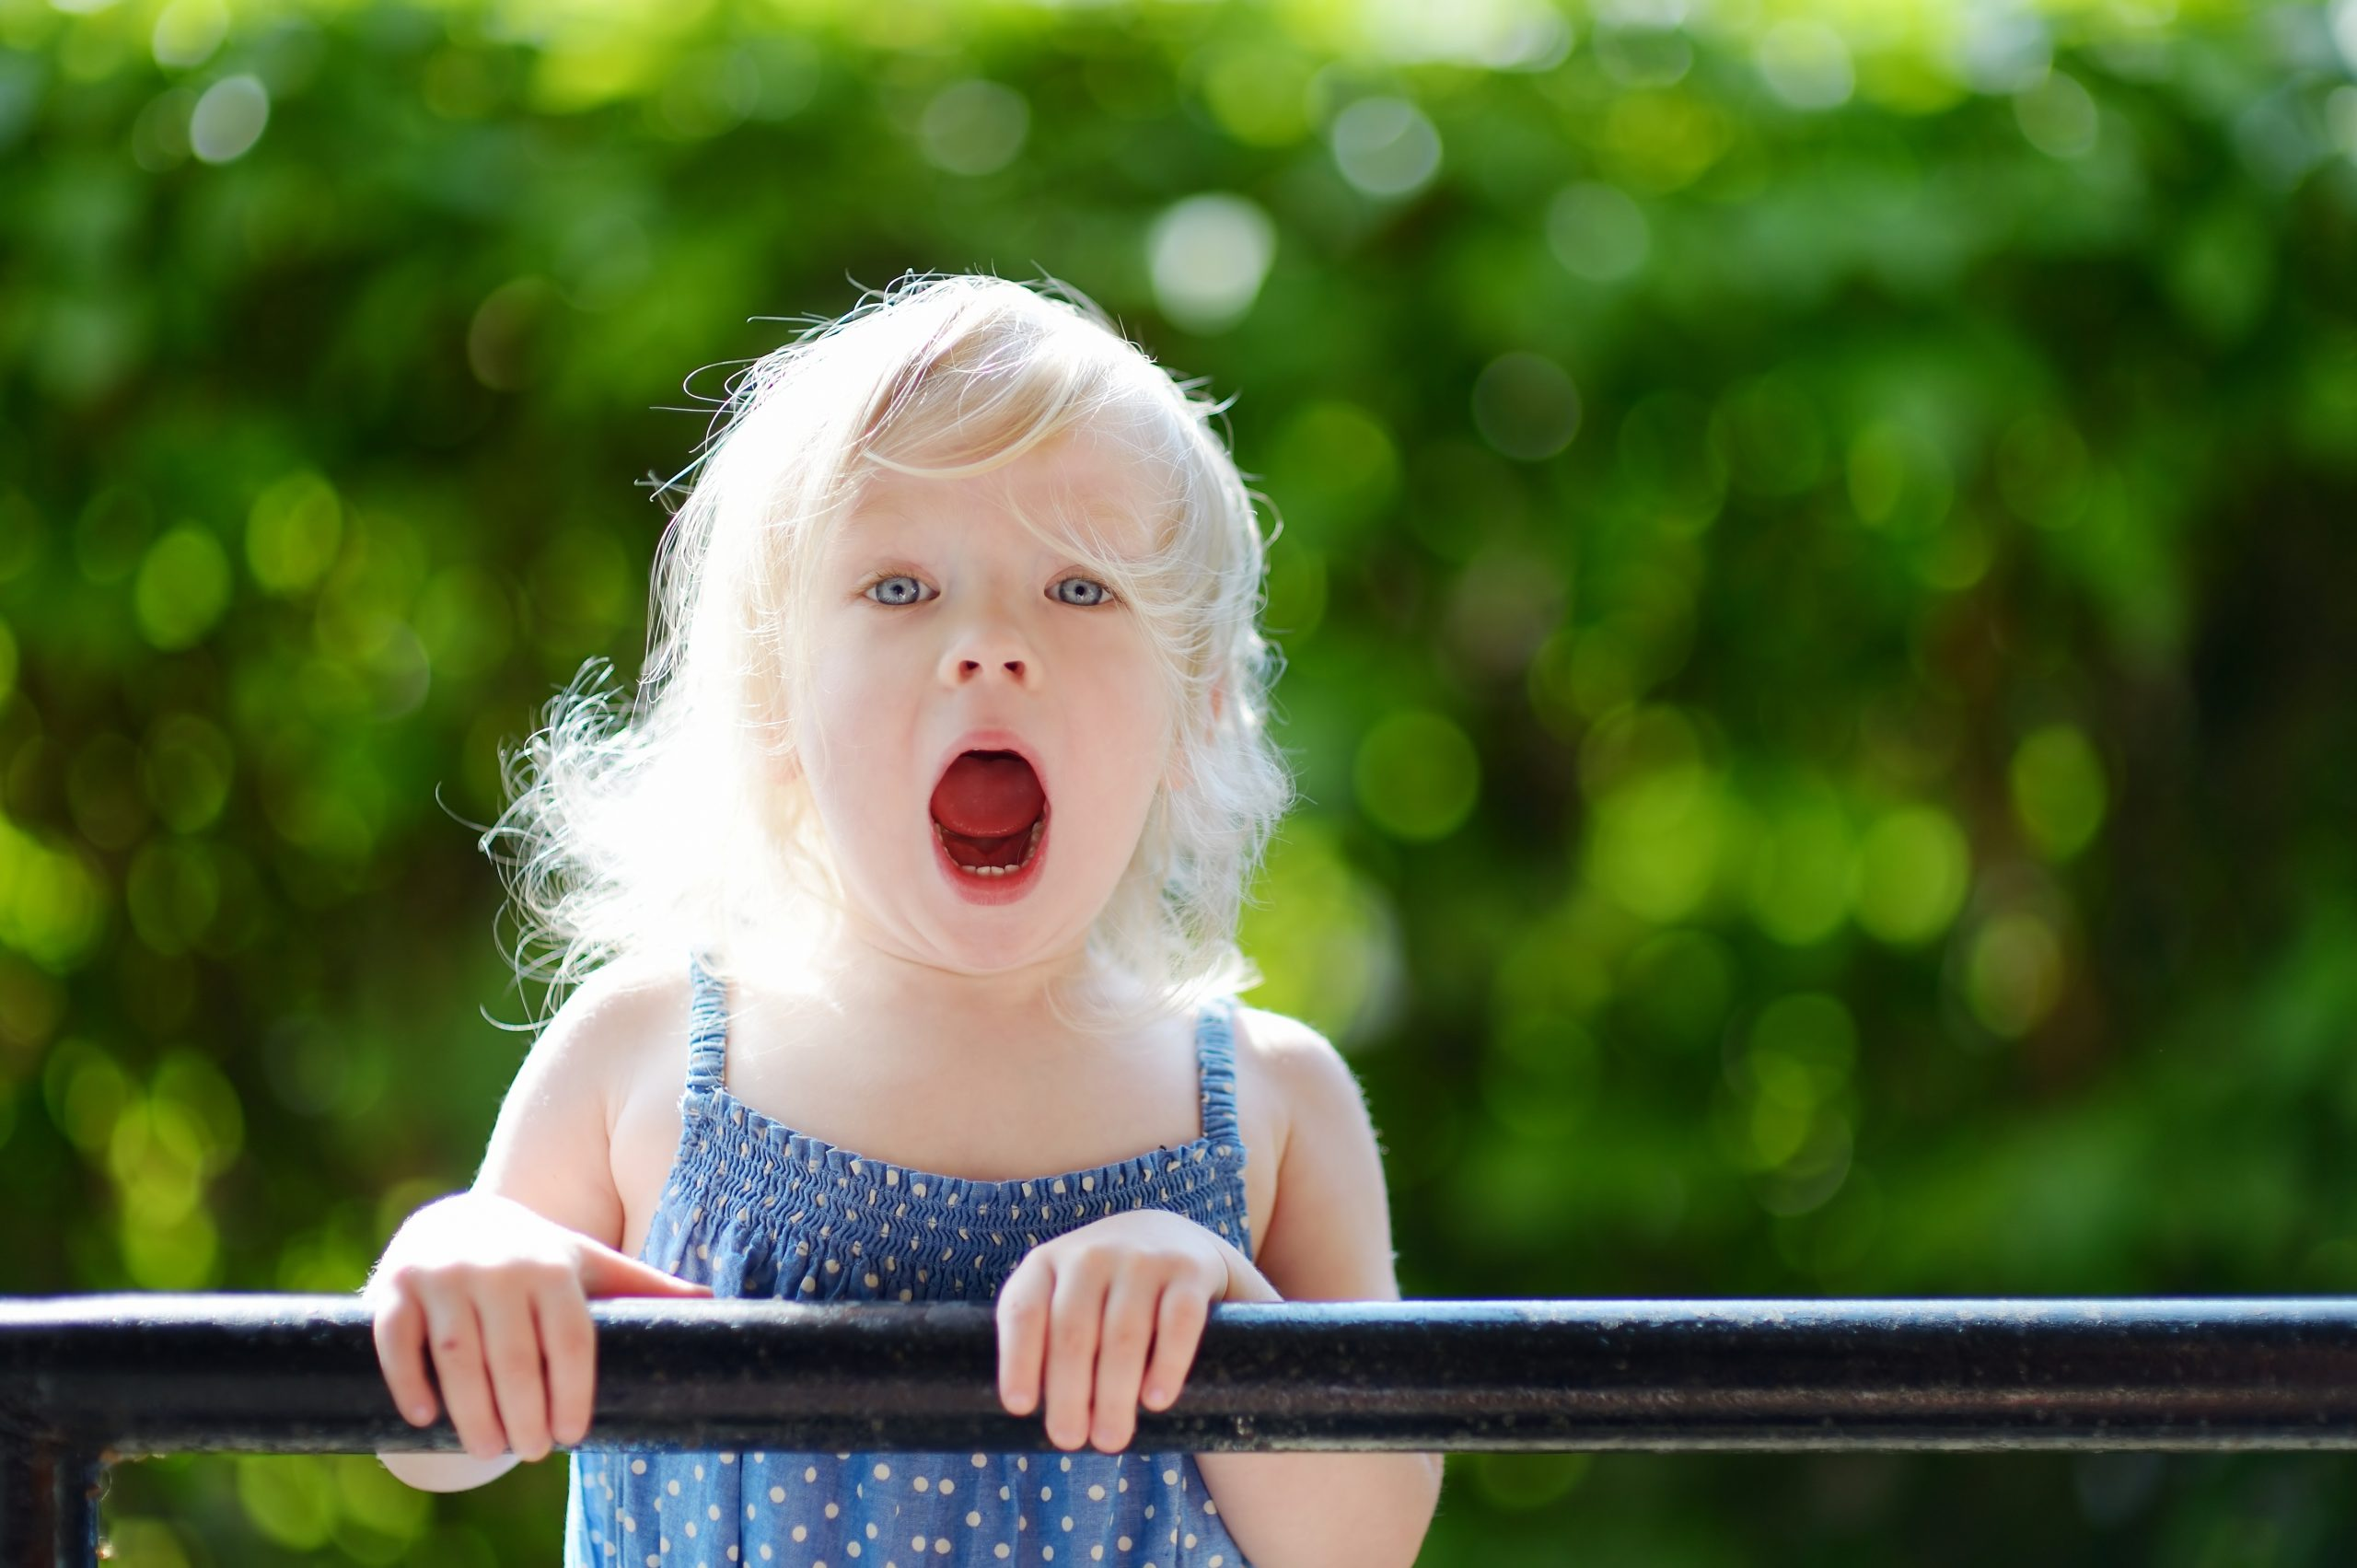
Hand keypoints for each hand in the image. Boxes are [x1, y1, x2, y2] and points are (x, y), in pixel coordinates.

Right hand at [365, 1191, 710, 1462]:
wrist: (454, 1218)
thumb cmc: (535, 1256)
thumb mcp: (589, 1264)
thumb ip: (642, 1285)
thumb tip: (716, 1302)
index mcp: (551, 1265)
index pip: (568, 1339)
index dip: (572, 1392)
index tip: (574, 1434)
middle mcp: (498, 1267)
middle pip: (514, 1357)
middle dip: (523, 1414)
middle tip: (532, 1451)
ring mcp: (444, 1276)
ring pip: (458, 1356)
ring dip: (472, 1412)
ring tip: (488, 1452)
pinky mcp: (395, 1287)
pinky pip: (397, 1342)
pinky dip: (409, 1382)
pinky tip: (424, 1419)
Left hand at [994, 1210, 1233, 1453]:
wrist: (1174, 1240)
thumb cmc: (1104, 1291)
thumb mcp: (1063, 1295)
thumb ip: (1046, 1339)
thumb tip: (1038, 1416)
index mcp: (1047, 1263)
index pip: (1024, 1310)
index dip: (1019, 1358)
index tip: (1019, 1407)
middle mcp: (1091, 1255)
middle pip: (1073, 1331)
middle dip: (1068, 1393)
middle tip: (1069, 1439)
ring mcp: (1142, 1259)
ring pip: (1124, 1333)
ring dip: (1114, 1392)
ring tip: (1110, 1438)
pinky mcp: (1188, 1271)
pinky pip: (1179, 1321)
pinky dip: (1167, 1364)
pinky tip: (1156, 1400)